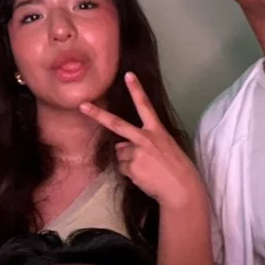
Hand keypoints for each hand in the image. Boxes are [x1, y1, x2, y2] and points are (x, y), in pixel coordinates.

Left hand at [79, 70, 197, 215]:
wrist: (182, 189)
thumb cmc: (176, 168)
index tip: (128, 75)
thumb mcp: (165, 148)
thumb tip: (120, 146)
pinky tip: (144, 177)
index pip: (145, 106)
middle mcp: (145, 138)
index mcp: (157, 131)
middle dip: (98, 115)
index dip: (136, 90)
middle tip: (82, 106)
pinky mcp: (132, 168)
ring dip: (128, 161)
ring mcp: (137, 153)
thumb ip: (143, 143)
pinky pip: (123, 169)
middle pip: (117, 124)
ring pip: (120, 154)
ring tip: (146, 169)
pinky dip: (130, 173)